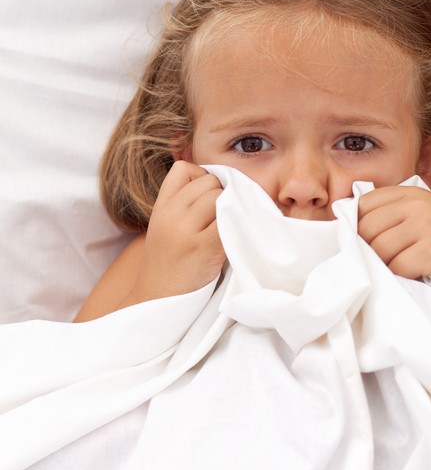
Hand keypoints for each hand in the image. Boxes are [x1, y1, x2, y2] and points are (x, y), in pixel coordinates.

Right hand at [127, 161, 225, 303]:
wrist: (155, 301)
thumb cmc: (169, 265)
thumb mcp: (165, 226)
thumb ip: (183, 204)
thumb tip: (219, 181)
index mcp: (161, 207)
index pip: (184, 168)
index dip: (201, 178)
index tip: (207, 200)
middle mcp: (171, 214)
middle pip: (209, 181)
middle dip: (221, 195)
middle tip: (222, 220)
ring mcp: (185, 230)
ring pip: (220, 197)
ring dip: (231, 211)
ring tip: (226, 231)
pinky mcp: (202, 248)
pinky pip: (228, 221)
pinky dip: (236, 226)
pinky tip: (232, 240)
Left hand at [357, 185, 430, 280]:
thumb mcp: (425, 217)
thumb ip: (394, 216)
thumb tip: (348, 231)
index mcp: (412, 193)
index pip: (364, 204)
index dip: (359, 226)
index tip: (365, 242)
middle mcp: (417, 204)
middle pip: (366, 228)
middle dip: (370, 249)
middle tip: (387, 262)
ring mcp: (425, 226)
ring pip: (378, 249)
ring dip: (385, 266)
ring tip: (404, 269)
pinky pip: (396, 267)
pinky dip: (401, 277)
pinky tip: (416, 276)